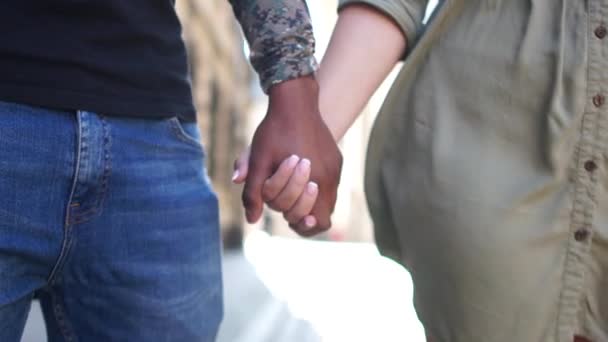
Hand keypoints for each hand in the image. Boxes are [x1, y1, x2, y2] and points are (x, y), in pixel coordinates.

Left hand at [239, 76, 341, 235]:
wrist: (295, 102)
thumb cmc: (274, 132)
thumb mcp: (259, 161)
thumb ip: (253, 192)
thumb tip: (252, 220)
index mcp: (316, 180)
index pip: (319, 222)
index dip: (303, 226)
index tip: (289, 218)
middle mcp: (331, 177)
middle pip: (322, 213)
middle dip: (300, 210)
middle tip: (284, 201)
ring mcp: (336, 168)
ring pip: (326, 198)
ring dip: (308, 199)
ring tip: (290, 187)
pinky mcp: (336, 159)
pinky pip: (329, 183)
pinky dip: (315, 185)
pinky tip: (298, 173)